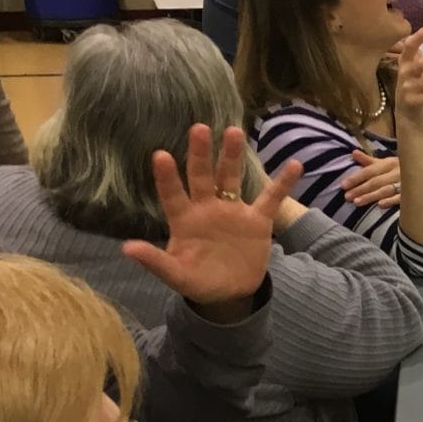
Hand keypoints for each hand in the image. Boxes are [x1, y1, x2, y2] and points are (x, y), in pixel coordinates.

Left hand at [122, 125, 296, 316]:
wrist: (231, 293)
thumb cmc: (199, 282)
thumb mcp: (177, 275)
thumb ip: (155, 261)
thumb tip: (127, 248)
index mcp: (185, 219)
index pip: (173, 194)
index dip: (167, 177)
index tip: (160, 155)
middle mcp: (207, 208)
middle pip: (202, 176)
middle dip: (201, 153)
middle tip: (199, 128)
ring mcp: (233, 211)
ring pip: (232, 178)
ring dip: (232, 156)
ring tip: (234, 132)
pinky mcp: (258, 220)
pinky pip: (271, 198)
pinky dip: (283, 183)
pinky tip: (295, 165)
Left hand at [341, 152, 401, 208]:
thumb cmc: (402, 169)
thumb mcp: (386, 163)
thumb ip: (369, 161)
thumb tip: (353, 153)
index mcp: (390, 163)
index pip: (370, 170)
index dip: (356, 177)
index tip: (343, 185)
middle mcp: (397, 171)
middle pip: (376, 181)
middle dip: (360, 189)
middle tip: (346, 197)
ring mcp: (406, 183)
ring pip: (386, 189)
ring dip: (371, 196)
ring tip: (357, 202)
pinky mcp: (413, 193)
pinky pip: (402, 198)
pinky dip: (391, 200)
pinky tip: (380, 205)